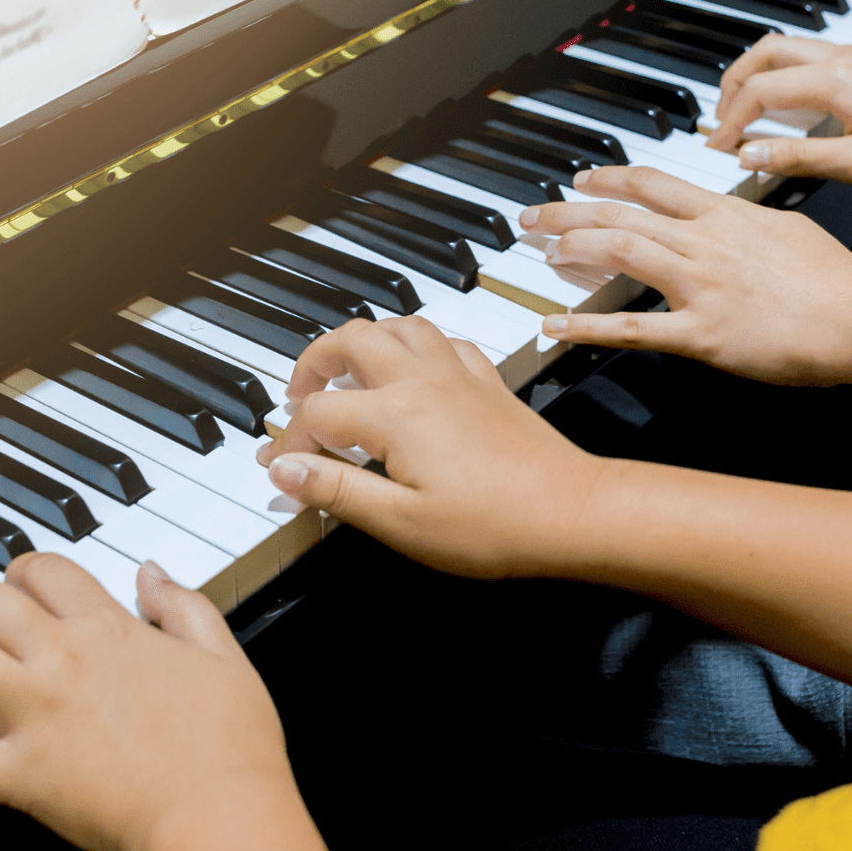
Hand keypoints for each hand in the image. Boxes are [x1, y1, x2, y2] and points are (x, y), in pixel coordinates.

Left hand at [0, 556, 293, 850]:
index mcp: (111, 631)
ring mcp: (33, 718)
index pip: (47, 571)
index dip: (26, 568)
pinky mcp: (18, 776)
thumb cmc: (229, 744)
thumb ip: (184, 606)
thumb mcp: (223, 655)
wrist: (214, 814)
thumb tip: (151, 573)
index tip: (20, 579)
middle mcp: (62, 663)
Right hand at [259, 317, 605, 578]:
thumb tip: (284, 469)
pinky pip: (446, 340)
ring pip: (401, 325)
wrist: (571, 512)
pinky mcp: (489, 384)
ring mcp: (460, 377)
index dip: (289, 442)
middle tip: (298, 396)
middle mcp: (424, 382)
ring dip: (365, 338)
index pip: (318, 414)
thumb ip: (337, 490)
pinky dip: (418, 343)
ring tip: (347, 369)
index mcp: (395, 415)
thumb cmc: (494, 526)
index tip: (280, 469)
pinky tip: (415, 367)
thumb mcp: (401, 522)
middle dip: (314, 362)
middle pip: (352, 340)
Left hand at [520, 165, 851, 384]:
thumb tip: (730, 218)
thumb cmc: (835, 280)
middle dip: (568, 211)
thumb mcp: (787, 230)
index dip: (610, 178)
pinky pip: (632, 327)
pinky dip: (587, 326)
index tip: (582, 179)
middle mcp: (705, 242)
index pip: (654, 183)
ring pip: (621, 251)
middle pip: (622, 213)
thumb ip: (747, 223)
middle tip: (533, 216)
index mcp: (726, 214)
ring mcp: (700, 286)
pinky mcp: (703, 334)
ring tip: (541, 253)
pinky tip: (555, 325)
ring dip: (572, 248)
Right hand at [704, 34, 851, 186]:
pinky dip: (782, 76)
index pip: (759, 92)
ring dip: (756, 76)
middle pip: (763, 53)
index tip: (718, 149)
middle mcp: (839, 57)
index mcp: (833, 80)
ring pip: (784, 49)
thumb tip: (749, 155)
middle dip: (731, 85)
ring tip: (743, 113)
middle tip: (718, 122)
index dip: (730, 122)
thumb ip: (798, 157)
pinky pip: (807, 58)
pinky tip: (785, 109)